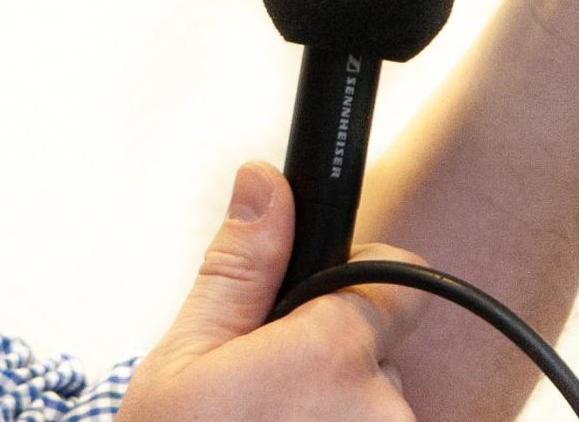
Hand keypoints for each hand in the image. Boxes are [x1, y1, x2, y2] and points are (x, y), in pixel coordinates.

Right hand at [124, 162, 429, 421]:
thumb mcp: (184, 365)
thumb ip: (240, 268)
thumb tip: (265, 181)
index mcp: (331, 355)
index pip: (395, 284)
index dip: (350, 299)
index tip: (314, 326)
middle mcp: (384, 409)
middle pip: (386, 364)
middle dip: (337, 381)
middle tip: (267, 412)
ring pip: (387, 416)